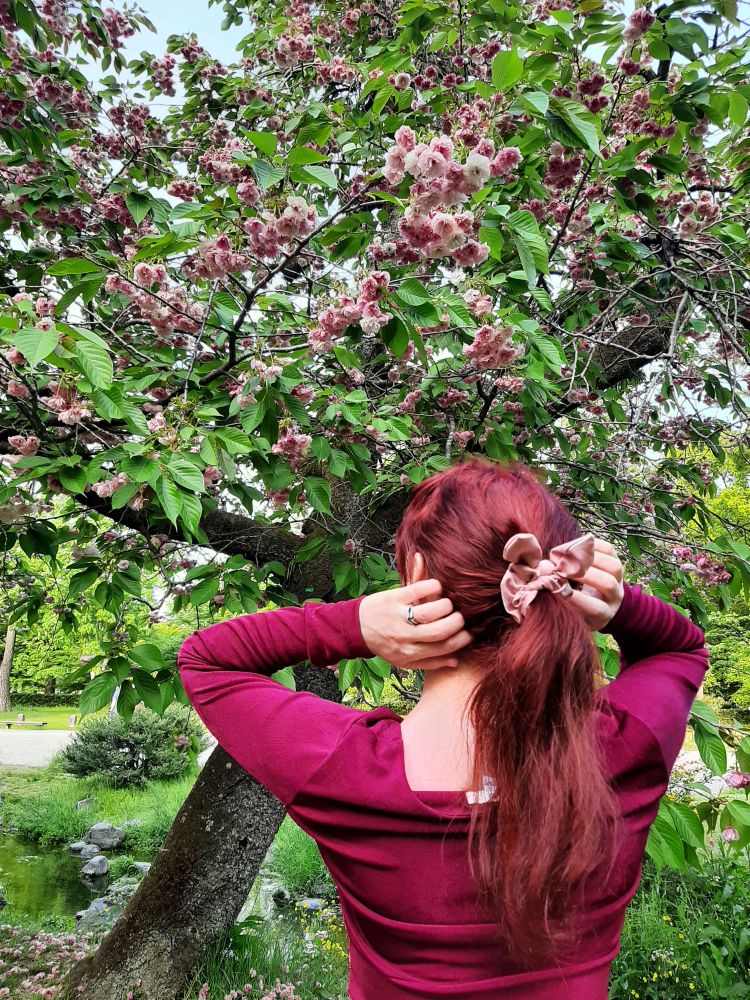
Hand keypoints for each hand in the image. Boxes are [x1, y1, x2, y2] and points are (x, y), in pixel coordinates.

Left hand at [358, 578, 473, 670]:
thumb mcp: (404, 660)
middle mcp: (404, 637)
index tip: (469, 632)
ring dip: (446, 605)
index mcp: (409, 653)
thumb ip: (430, 662)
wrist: (355, 628)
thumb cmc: (385, 644)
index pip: (444, 647)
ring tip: (446, 604)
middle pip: (441, 630)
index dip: (462, 639)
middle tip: (459, 617)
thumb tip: (456, 661)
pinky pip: (419, 589)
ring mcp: (398, 616)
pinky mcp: (393, 597)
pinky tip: (436, 588)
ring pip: (432, 611)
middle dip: (458, 622)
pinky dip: (433, 586)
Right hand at [565, 537, 624, 630]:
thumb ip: (556, 588)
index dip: (576, 598)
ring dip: (590, 559)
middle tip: (562, 569)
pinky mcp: (617, 564)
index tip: (557, 589)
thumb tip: (544, 566)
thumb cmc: (579, 605)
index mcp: (605, 613)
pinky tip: (579, 545)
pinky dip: (595, 545)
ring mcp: (619, 580)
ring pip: (613, 567)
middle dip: (584, 574)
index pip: (595, 608)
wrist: (602, 602)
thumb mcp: (569, 606)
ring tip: (570, 556)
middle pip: (607, 584)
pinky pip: (610, 551)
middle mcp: (616, 597)